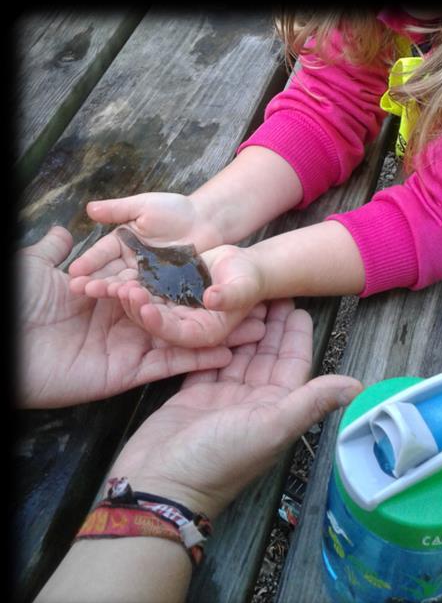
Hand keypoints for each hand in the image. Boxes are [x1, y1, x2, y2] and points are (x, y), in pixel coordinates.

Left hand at [16, 227, 247, 408]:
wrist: (3, 344)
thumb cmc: (18, 301)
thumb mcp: (36, 265)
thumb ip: (58, 251)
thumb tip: (67, 230)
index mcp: (107, 298)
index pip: (157, 288)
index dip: (190, 282)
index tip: (224, 275)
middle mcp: (123, 323)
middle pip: (178, 314)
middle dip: (214, 311)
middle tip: (256, 307)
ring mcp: (127, 348)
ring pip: (180, 339)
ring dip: (215, 335)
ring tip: (256, 329)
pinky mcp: (127, 372)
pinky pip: (167, 364)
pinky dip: (197, 359)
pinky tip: (228, 352)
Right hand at [68, 192, 222, 295]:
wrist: (206, 221)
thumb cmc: (175, 210)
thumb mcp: (144, 206)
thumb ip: (118, 209)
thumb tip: (89, 208)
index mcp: (122, 243)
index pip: (102, 253)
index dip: (88, 262)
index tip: (74, 271)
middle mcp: (131, 262)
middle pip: (111, 273)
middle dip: (95, 280)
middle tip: (79, 289)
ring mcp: (148, 276)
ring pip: (127, 285)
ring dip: (112, 290)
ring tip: (97, 295)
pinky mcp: (164, 286)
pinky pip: (150, 293)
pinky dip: (139, 298)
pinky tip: (127, 302)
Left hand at [104, 244, 266, 348]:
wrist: (240, 266)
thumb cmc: (248, 279)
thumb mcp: (243, 286)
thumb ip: (230, 296)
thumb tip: (212, 300)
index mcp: (203, 332)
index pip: (178, 334)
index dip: (161, 325)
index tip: (146, 310)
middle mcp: (183, 327)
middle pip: (155, 323)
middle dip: (138, 309)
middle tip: (122, 292)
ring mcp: (171, 313)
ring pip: (145, 308)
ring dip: (129, 298)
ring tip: (113, 284)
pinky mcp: (164, 297)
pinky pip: (144, 292)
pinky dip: (130, 285)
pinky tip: (115, 275)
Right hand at [108, 299, 362, 518]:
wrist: (160, 485)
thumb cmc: (219, 458)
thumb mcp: (270, 428)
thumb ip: (311, 402)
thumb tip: (358, 384)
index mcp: (276, 408)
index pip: (292, 363)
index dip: (296, 335)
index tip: (298, 303)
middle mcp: (253, 402)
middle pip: (266, 355)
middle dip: (271, 324)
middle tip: (270, 289)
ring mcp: (222, 398)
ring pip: (239, 355)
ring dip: (244, 327)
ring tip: (244, 296)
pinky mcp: (193, 395)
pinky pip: (210, 360)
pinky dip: (214, 341)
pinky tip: (216, 318)